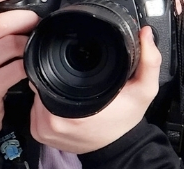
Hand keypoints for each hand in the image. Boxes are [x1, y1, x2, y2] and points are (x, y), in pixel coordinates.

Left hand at [30, 26, 161, 153]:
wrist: (118, 148)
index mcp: (74, 111)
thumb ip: (148, 62)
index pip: (49, 73)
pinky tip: (63, 102)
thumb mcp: (144, 90)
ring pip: (36, 94)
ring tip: (69, 89)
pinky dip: (45, 103)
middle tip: (75, 77)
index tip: (72, 60)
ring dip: (50, 88)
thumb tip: (145, 34)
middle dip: (56, 75)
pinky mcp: (39, 134)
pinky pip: (35, 110)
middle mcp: (53, 122)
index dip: (58, 62)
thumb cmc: (125, 120)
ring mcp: (43, 130)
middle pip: (42, 81)